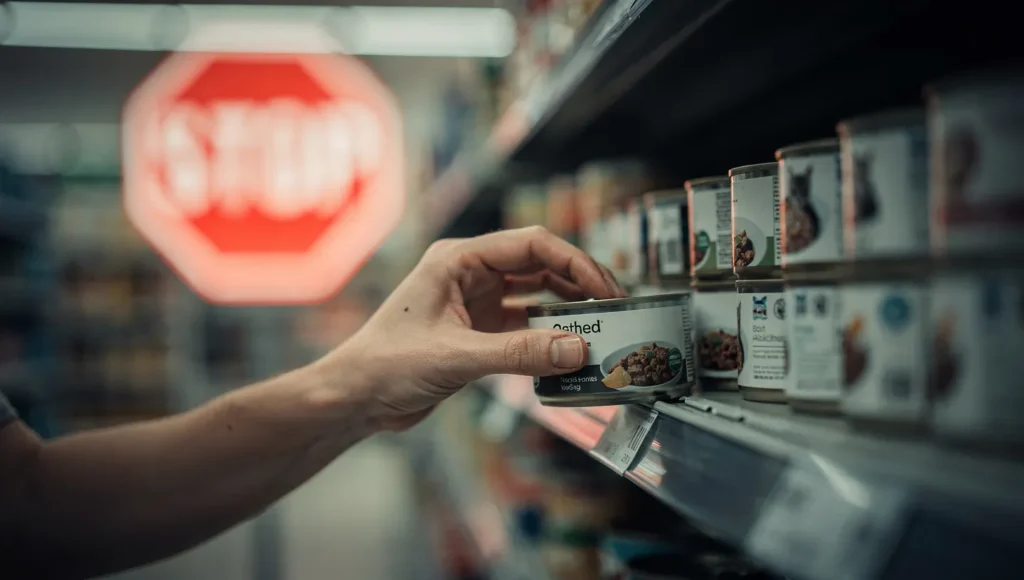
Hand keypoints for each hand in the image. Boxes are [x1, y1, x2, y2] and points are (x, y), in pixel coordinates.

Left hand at [315, 226, 624, 430]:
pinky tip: (569, 350)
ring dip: (566, 309)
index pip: (532, 244)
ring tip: (601, 327)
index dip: (575, 263)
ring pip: (535, 295)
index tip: (606, 289)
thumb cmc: (386, 365)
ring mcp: (475, 302)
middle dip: (579, 284)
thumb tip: (578, 349)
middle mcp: (470, 274)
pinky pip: (524, 326)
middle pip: (539, 266)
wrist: (355, 399)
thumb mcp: (456, 357)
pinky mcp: (477, 331)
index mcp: (459, 259)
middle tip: (616, 308)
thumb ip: (519, 354)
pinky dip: (548, 335)